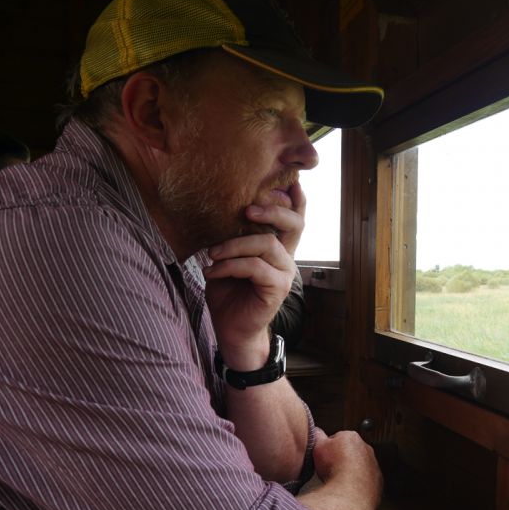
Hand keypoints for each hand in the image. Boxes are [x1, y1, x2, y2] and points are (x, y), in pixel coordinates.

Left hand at [203, 183, 305, 368]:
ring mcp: (284, 273)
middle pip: (294, 224)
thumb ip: (232, 238)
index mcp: (276, 248)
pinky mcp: (277, 288)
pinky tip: (213, 272)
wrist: (231, 329)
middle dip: (274, 210)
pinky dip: (231, 266)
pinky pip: (255, 268)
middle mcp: (285, 258)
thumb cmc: (228, 292)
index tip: (292, 180)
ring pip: (267, 245)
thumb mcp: (226, 258)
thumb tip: (218, 212)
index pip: (294, 218)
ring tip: (212, 253)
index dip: (296, 199)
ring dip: (235, 245)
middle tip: (248, 209)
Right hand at [312, 429, 382, 504]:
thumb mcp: (317, 447)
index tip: (322, 457)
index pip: (337, 438)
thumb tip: (315, 431)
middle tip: (329, 470)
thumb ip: (316, 436)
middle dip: (341, 459)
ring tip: (338, 481)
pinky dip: (359, 484)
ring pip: (360, 466)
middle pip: (350, 451)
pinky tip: (349, 489)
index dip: (327, 449)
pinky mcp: (377, 480)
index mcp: (351, 437)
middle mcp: (365, 448)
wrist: (350, 492)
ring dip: (351, 472)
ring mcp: (373, 464)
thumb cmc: (334, 469)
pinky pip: (367, 480)